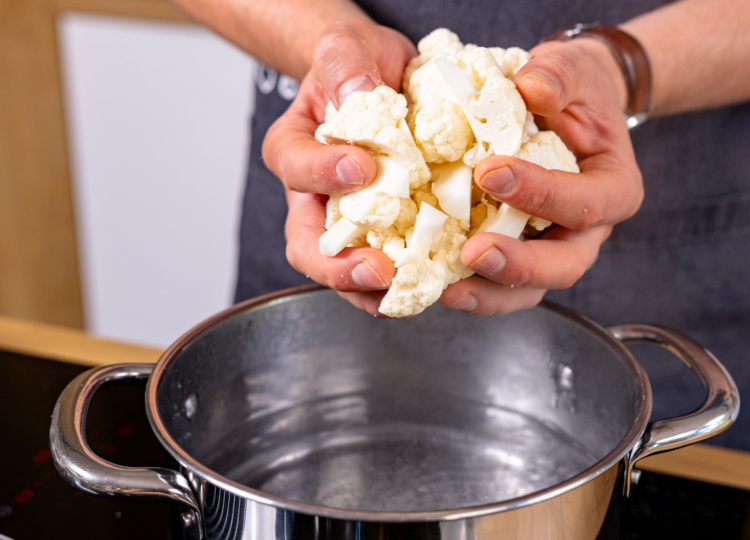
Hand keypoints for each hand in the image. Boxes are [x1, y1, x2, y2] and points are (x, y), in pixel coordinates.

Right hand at [262, 18, 415, 316]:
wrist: (386, 78)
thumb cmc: (360, 65)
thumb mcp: (347, 48)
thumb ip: (345, 65)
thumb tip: (358, 93)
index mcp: (296, 148)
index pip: (294, 167)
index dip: (321, 174)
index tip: (361, 168)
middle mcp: (316, 195)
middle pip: (309, 247)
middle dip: (339, 267)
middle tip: (377, 270)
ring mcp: (352, 219)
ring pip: (347, 270)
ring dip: (375, 290)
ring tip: (409, 293)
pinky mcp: (390, 231)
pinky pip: (393, 263)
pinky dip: (411, 278)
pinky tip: (436, 280)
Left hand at [440, 38, 643, 314]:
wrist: (563, 108)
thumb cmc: (572, 91)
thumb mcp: (572, 70)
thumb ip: (559, 76)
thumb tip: (532, 87)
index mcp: (613, 188)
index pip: (587, 202)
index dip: (543, 194)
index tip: (490, 173)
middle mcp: (588, 230)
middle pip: (564, 266)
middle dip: (519, 265)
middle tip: (473, 253)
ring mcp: (551, 248)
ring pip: (529, 289)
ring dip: (489, 292)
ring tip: (448, 288)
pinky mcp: (518, 253)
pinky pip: (498, 283)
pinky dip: (469, 286)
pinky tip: (435, 280)